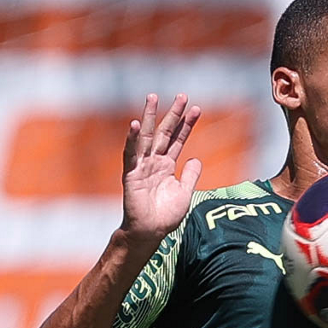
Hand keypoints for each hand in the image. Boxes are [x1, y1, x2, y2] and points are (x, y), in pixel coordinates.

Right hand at [121, 93, 201, 245]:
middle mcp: (154, 162)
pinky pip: (131, 154)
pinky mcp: (131, 174)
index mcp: (167, 165)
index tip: (196, 109)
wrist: (150, 232)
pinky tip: (134, 124)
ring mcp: (142, 166)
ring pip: (146, 137)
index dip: (187, 125)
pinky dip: (132, 140)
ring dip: (149, 117)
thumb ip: (190, 176)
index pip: (178, 140)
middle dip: (173, 114)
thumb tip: (196, 159)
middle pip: (164, 132)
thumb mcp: (184, 193)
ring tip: (153, 97)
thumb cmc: (165, 216)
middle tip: (182, 95)